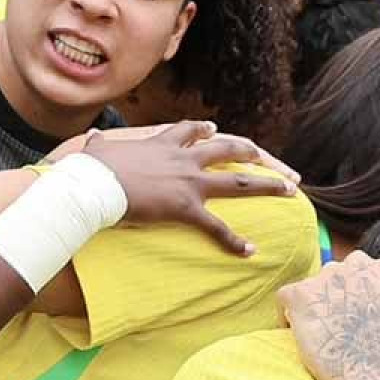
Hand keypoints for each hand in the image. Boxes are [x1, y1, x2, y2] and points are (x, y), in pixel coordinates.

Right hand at [78, 119, 300, 256]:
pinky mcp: (186, 208)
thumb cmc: (90, 169)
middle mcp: (183, 159)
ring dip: (266, 184)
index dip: (203, 129)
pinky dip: (234, 240)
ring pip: (237, 181)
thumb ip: (98, 144)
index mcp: (162, 144)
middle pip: (226, 149)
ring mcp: (189, 182)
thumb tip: (89, 138)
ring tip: (289, 189)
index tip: (214, 129)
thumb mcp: (96, 150)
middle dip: (249, 152)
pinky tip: (250, 251)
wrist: (95, 183)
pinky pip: (216, 227)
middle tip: (265, 158)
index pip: (189, 131)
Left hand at [278, 251, 379, 379]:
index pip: (369, 272)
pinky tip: (298, 336)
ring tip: (321, 338)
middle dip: (338, 299)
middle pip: (340, 275)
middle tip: (340, 331)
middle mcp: (359, 267)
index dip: (364, 299)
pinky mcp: (301, 297)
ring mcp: (328, 280)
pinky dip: (287, 315)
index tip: (364, 323)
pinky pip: (285, 298)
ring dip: (315, 308)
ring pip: (314, 287)